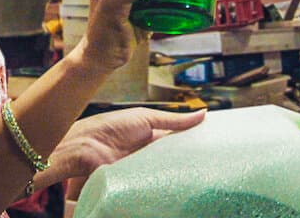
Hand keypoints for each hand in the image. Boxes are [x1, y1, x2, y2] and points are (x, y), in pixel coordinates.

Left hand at [33, 107, 205, 192]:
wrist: (84, 147)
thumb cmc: (110, 127)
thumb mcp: (144, 118)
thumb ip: (173, 119)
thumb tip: (203, 113)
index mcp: (150, 135)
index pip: (177, 140)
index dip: (194, 142)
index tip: (215, 145)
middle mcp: (148, 153)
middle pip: (174, 158)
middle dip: (190, 161)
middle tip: (214, 164)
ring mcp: (142, 168)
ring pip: (167, 173)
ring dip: (179, 174)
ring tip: (203, 175)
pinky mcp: (136, 182)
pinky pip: (155, 185)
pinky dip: (166, 185)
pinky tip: (180, 186)